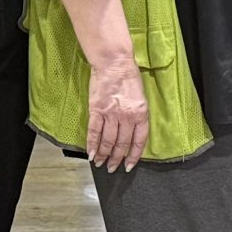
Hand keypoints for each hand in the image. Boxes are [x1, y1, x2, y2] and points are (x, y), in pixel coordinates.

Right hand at [85, 54, 149, 172]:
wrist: (114, 63)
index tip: (129, 166)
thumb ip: (138, 116)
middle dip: (116, 158)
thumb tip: (132, 133)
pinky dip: (92, 144)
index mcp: (141, 114)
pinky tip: (90, 153)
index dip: (133, 156)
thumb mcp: (141, 98)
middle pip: (121, 143)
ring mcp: (111, 114)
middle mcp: (127, 117)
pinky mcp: (97, 110)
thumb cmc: (129, 78)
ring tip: (100, 163)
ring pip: (108, 141)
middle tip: (112, 168)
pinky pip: (94, 131)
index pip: (139, 141)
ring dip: (103, 154)